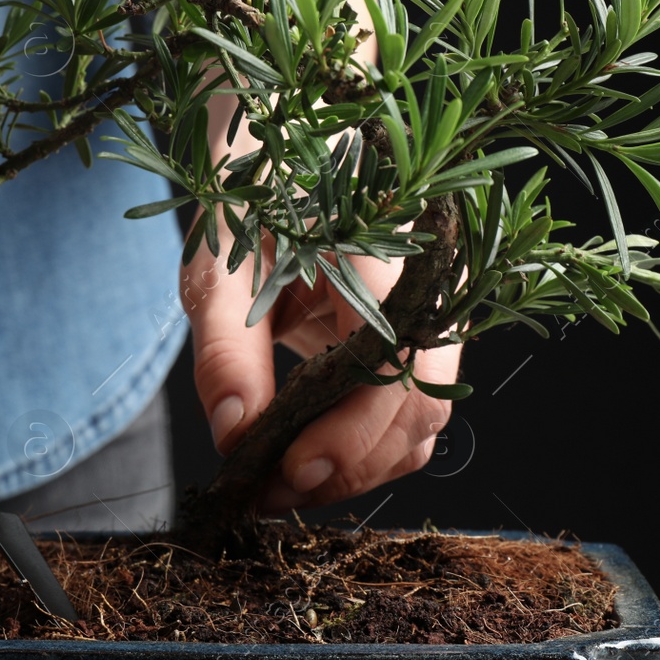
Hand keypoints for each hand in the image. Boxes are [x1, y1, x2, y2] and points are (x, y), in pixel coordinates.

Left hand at [185, 214, 462, 512]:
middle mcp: (431, 289)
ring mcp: (438, 317)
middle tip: (268, 493)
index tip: (286, 471)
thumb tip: (234, 433)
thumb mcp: (221, 270)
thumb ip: (224, 350)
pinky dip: (365, 450)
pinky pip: (412, 415)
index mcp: (384, 256)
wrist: (287, 166)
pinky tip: (307, 458)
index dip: (349, 436)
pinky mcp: (425, 344)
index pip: (393, 369)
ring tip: (278, 483)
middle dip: (345, 467)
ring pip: (421, 424)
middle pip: (418, 409)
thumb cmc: (253, 206)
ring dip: (355, 469)